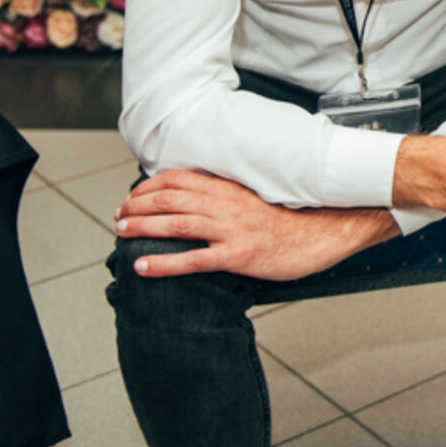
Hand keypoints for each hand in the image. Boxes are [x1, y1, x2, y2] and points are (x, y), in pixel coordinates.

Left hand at [117, 170, 395, 280]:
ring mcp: (231, 230)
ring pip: (175, 224)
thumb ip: (230, 195)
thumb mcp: (258, 198)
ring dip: (142, 227)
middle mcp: (227, 205)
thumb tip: (203, 197)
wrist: (326, 232)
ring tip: (121, 233)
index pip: (180, 178)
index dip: (150, 185)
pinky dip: (163, 264)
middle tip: (119, 216)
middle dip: (137, 205)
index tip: (134, 195)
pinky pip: (193, 260)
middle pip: (170, 198)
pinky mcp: (238, 256)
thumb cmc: (294, 219)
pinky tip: (143, 267)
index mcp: (231, 188)